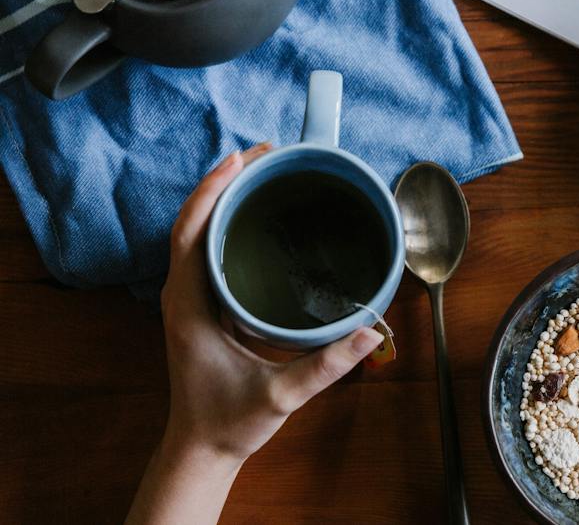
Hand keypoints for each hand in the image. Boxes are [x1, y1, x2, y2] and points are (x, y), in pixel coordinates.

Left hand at [158, 143, 382, 463]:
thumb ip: (326, 365)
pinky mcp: (203, 306)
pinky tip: (257, 215)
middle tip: (267, 153)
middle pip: (193, 221)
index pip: (190, 233)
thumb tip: (371, 332)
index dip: (212, 191)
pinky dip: (228, 223)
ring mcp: (191, 299)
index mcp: (190, 307)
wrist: (202, 449)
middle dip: (225, 181)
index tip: (241, 158)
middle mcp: (184, 295)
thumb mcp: (281, 395)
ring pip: (198, 233)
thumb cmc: (230, 422)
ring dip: (225, 198)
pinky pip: (209, 250)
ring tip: (264, 171)